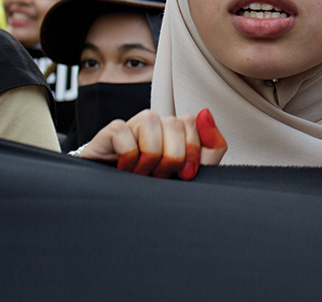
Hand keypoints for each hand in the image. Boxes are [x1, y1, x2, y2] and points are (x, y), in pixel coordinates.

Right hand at [79, 108, 226, 179]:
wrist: (124, 209)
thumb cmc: (159, 189)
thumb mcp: (195, 173)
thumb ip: (212, 146)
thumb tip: (205, 112)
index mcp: (176, 132)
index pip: (191, 121)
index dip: (191, 151)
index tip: (184, 173)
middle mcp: (156, 125)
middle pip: (174, 123)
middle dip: (172, 158)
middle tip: (160, 175)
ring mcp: (133, 126)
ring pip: (150, 122)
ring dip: (150, 158)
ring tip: (143, 173)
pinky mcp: (109, 133)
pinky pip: (122, 132)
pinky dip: (127, 158)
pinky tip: (125, 169)